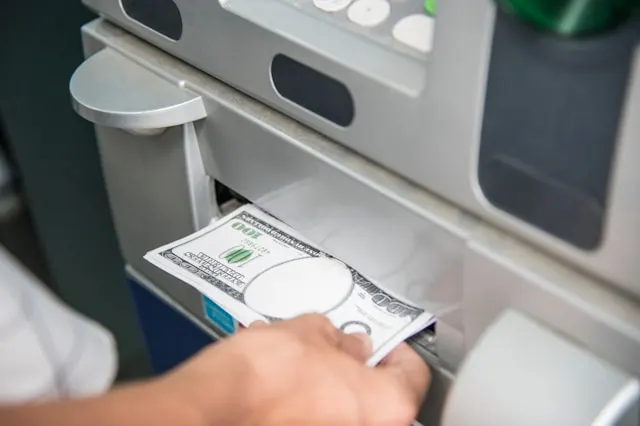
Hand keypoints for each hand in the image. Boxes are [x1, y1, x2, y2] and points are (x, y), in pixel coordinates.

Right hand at [161, 314, 430, 425]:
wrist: (211, 411)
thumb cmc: (260, 379)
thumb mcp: (308, 333)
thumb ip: (340, 338)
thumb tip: (350, 344)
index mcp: (387, 406)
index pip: (413, 373)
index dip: (396, 349)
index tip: (382, 342)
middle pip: (379, 399)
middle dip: (358, 372)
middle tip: (337, 352)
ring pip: (347, 414)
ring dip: (331, 391)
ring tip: (302, 369)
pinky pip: (322, 424)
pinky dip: (310, 411)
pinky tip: (285, 393)